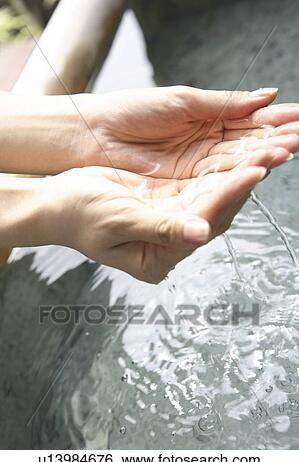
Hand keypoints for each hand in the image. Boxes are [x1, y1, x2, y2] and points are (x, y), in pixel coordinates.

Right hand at [39, 150, 276, 282]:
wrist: (59, 205)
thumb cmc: (79, 215)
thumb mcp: (117, 220)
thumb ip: (160, 228)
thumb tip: (199, 234)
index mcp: (158, 257)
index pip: (204, 223)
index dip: (230, 195)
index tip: (255, 169)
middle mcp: (171, 244)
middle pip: (218, 212)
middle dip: (246, 181)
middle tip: (275, 152)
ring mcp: (172, 223)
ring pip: (215, 198)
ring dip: (240, 174)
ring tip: (268, 149)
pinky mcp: (169, 204)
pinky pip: (202, 187)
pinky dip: (222, 170)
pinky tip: (240, 154)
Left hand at [81, 86, 298, 177]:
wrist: (94, 136)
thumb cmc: (132, 111)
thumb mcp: (182, 101)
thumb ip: (224, 103)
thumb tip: (266, 95)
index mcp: (206, 119)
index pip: (247, 121)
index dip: (273, 120)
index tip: (298, 119)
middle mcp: (205, 145)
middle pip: (246, 145)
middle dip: (274, 140)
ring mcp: (195, 167)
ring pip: (235, 164)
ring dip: (261, 158)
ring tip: (287, 151)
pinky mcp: (184, 186)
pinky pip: (215, 182)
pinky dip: (236, 176)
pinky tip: (257, 170)